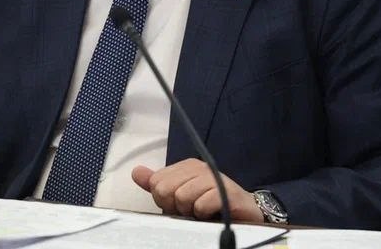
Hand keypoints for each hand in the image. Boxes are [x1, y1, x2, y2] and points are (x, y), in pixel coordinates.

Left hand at [132, 159, 262, 222]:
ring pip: (182, 197)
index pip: (156, 183)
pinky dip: (204, 214)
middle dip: (176, 206)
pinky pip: (201, 205)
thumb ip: (157, 184)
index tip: (180, 204)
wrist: (243, 213)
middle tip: (191, 209)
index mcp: (186, 167)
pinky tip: (212, 213)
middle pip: (165, 189)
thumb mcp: (180, 195)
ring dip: (191, 211)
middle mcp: (199, 167)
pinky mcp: (226, 192)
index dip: (165, 200)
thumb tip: (136, 172)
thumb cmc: (210, 205)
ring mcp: (214, 177)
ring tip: (203, 211)